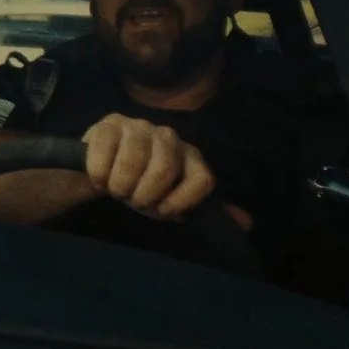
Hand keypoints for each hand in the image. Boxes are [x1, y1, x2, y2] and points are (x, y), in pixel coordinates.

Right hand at [80, 114, 218, 220]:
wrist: (103, 171)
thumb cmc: (142, 187)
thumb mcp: (172, 203)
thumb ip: (205, 210)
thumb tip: (247, 223)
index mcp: (190, 156)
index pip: (203, 178)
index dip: (182, 201)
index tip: (162, 211)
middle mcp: (168, 136)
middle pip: (165, 168)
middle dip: (144, 195)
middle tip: (134, 200)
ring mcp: (138, 126)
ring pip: (133, 162)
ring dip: (121, 186)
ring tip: (117, 189)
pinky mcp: (109, 124)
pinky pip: (106, 152)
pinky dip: (100, 174)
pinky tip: (100, 178)